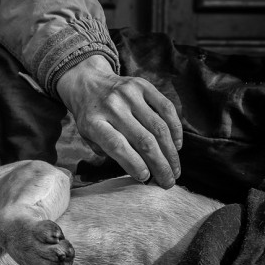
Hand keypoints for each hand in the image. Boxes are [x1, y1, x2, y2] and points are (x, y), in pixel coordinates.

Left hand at [56, 55, 182, 186]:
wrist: (88, 82)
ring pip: (158, 127)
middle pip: (143, 140)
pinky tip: (176, 145)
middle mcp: (111, 106)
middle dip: (160, 165)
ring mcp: (128, 94)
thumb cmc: (91, 116)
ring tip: (175, 170)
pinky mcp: (142, 85)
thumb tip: (141, 173)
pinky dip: (175, 129)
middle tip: (168, 182)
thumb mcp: (88, 135)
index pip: (116, 146)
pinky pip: (166, 108)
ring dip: (170, 153)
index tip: (146, 178)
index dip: (134, 164)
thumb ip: (110, 151)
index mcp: (93, 122)